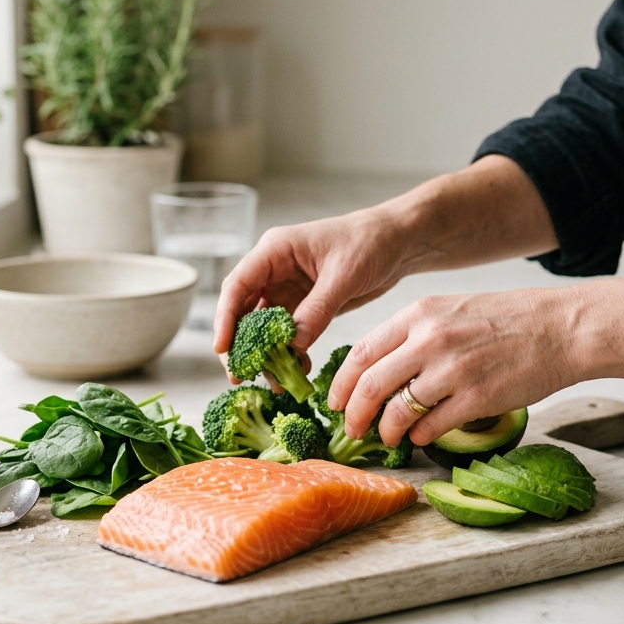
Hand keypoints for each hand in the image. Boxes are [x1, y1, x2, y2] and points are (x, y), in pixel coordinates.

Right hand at [213, 157, 560, 378]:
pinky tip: (298, 370)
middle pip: (243, 310)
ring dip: (266, 353)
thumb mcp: (343, 276)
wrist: (399, 241)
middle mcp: (274, 269)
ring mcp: (288, 288)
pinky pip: (288, 334)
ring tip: (274, 381)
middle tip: (241, 376)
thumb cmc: (371, 243)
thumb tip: (292, 347)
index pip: (238, 285)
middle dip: (241, 344)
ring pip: (264, 327)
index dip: (226, 318)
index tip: (224, 349)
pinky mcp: (304, 305)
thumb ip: (316, 310)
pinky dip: (289, 352)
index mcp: (275, 251)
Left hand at [326, 289, 582, 445]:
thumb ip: (415, 335)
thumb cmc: (509, 321)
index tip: (335, 401)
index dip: (342, 383)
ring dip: (386, 430)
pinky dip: (419, 436)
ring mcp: (453, 370)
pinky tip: (420, 437)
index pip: (362, 351)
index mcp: (419, 314)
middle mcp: (430, 339)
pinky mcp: (477, 398)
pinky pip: (431, 426)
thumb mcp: (451, 311)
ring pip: (397, 410)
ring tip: (389, 437)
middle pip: (370, 384)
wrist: (563, 328)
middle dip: (354, 414)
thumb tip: (381, 370)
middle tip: (352, 429)